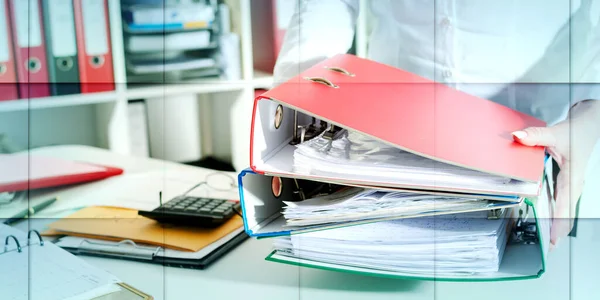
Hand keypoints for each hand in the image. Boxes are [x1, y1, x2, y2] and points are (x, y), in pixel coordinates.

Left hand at [512, 100, 599, 247]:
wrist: (590, 124)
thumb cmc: (577, 132)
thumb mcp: (556, 133)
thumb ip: (535, 135)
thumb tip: (518, 136)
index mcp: (572, 177)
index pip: (565, 205)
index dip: (558, 223)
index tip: (553, 239)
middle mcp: (573, 184)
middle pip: (565, 213)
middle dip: (556, 230)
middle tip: (547, 248)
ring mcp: (571, 185)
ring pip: (564, 209)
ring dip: (555, 223)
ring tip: (547, 242)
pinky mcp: (567, 183)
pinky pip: (560, 202)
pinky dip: (554, 213)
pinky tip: (547, 222)